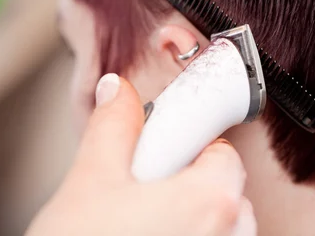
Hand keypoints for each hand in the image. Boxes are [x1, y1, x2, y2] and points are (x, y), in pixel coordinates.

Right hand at [26, 74, 256, 235]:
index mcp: (213, 200)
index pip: (222, 153)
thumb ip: (113, 128)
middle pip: (225, 193)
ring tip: (140, 228)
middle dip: (187, 187)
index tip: (165, 156)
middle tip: (144, 196)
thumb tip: (117, 92)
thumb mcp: (90, 182)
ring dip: (189, 223)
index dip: (186, 149)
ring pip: (220, 230)